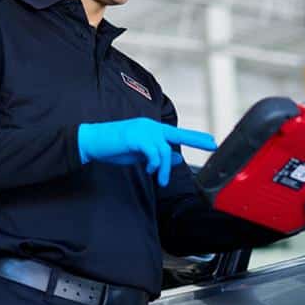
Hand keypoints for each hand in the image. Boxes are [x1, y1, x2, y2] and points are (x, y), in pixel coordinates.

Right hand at [78, 117, 216, 186]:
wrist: (93, 141)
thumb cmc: (114, 147)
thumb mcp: (139, 154)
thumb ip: (156, 154)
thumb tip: (176, 157)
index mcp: (151, 129)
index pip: (176, 133)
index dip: (195, 137)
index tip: (210, 141)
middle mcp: (150, 126)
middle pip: (177, 135)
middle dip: (196, 140)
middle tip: (212, 145)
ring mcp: (143, 130)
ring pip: (164, 150)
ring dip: (164, 168)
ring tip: (159, 178)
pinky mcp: (136, 136)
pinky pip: (153, 153)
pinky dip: (154, 164)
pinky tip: (148, 170)